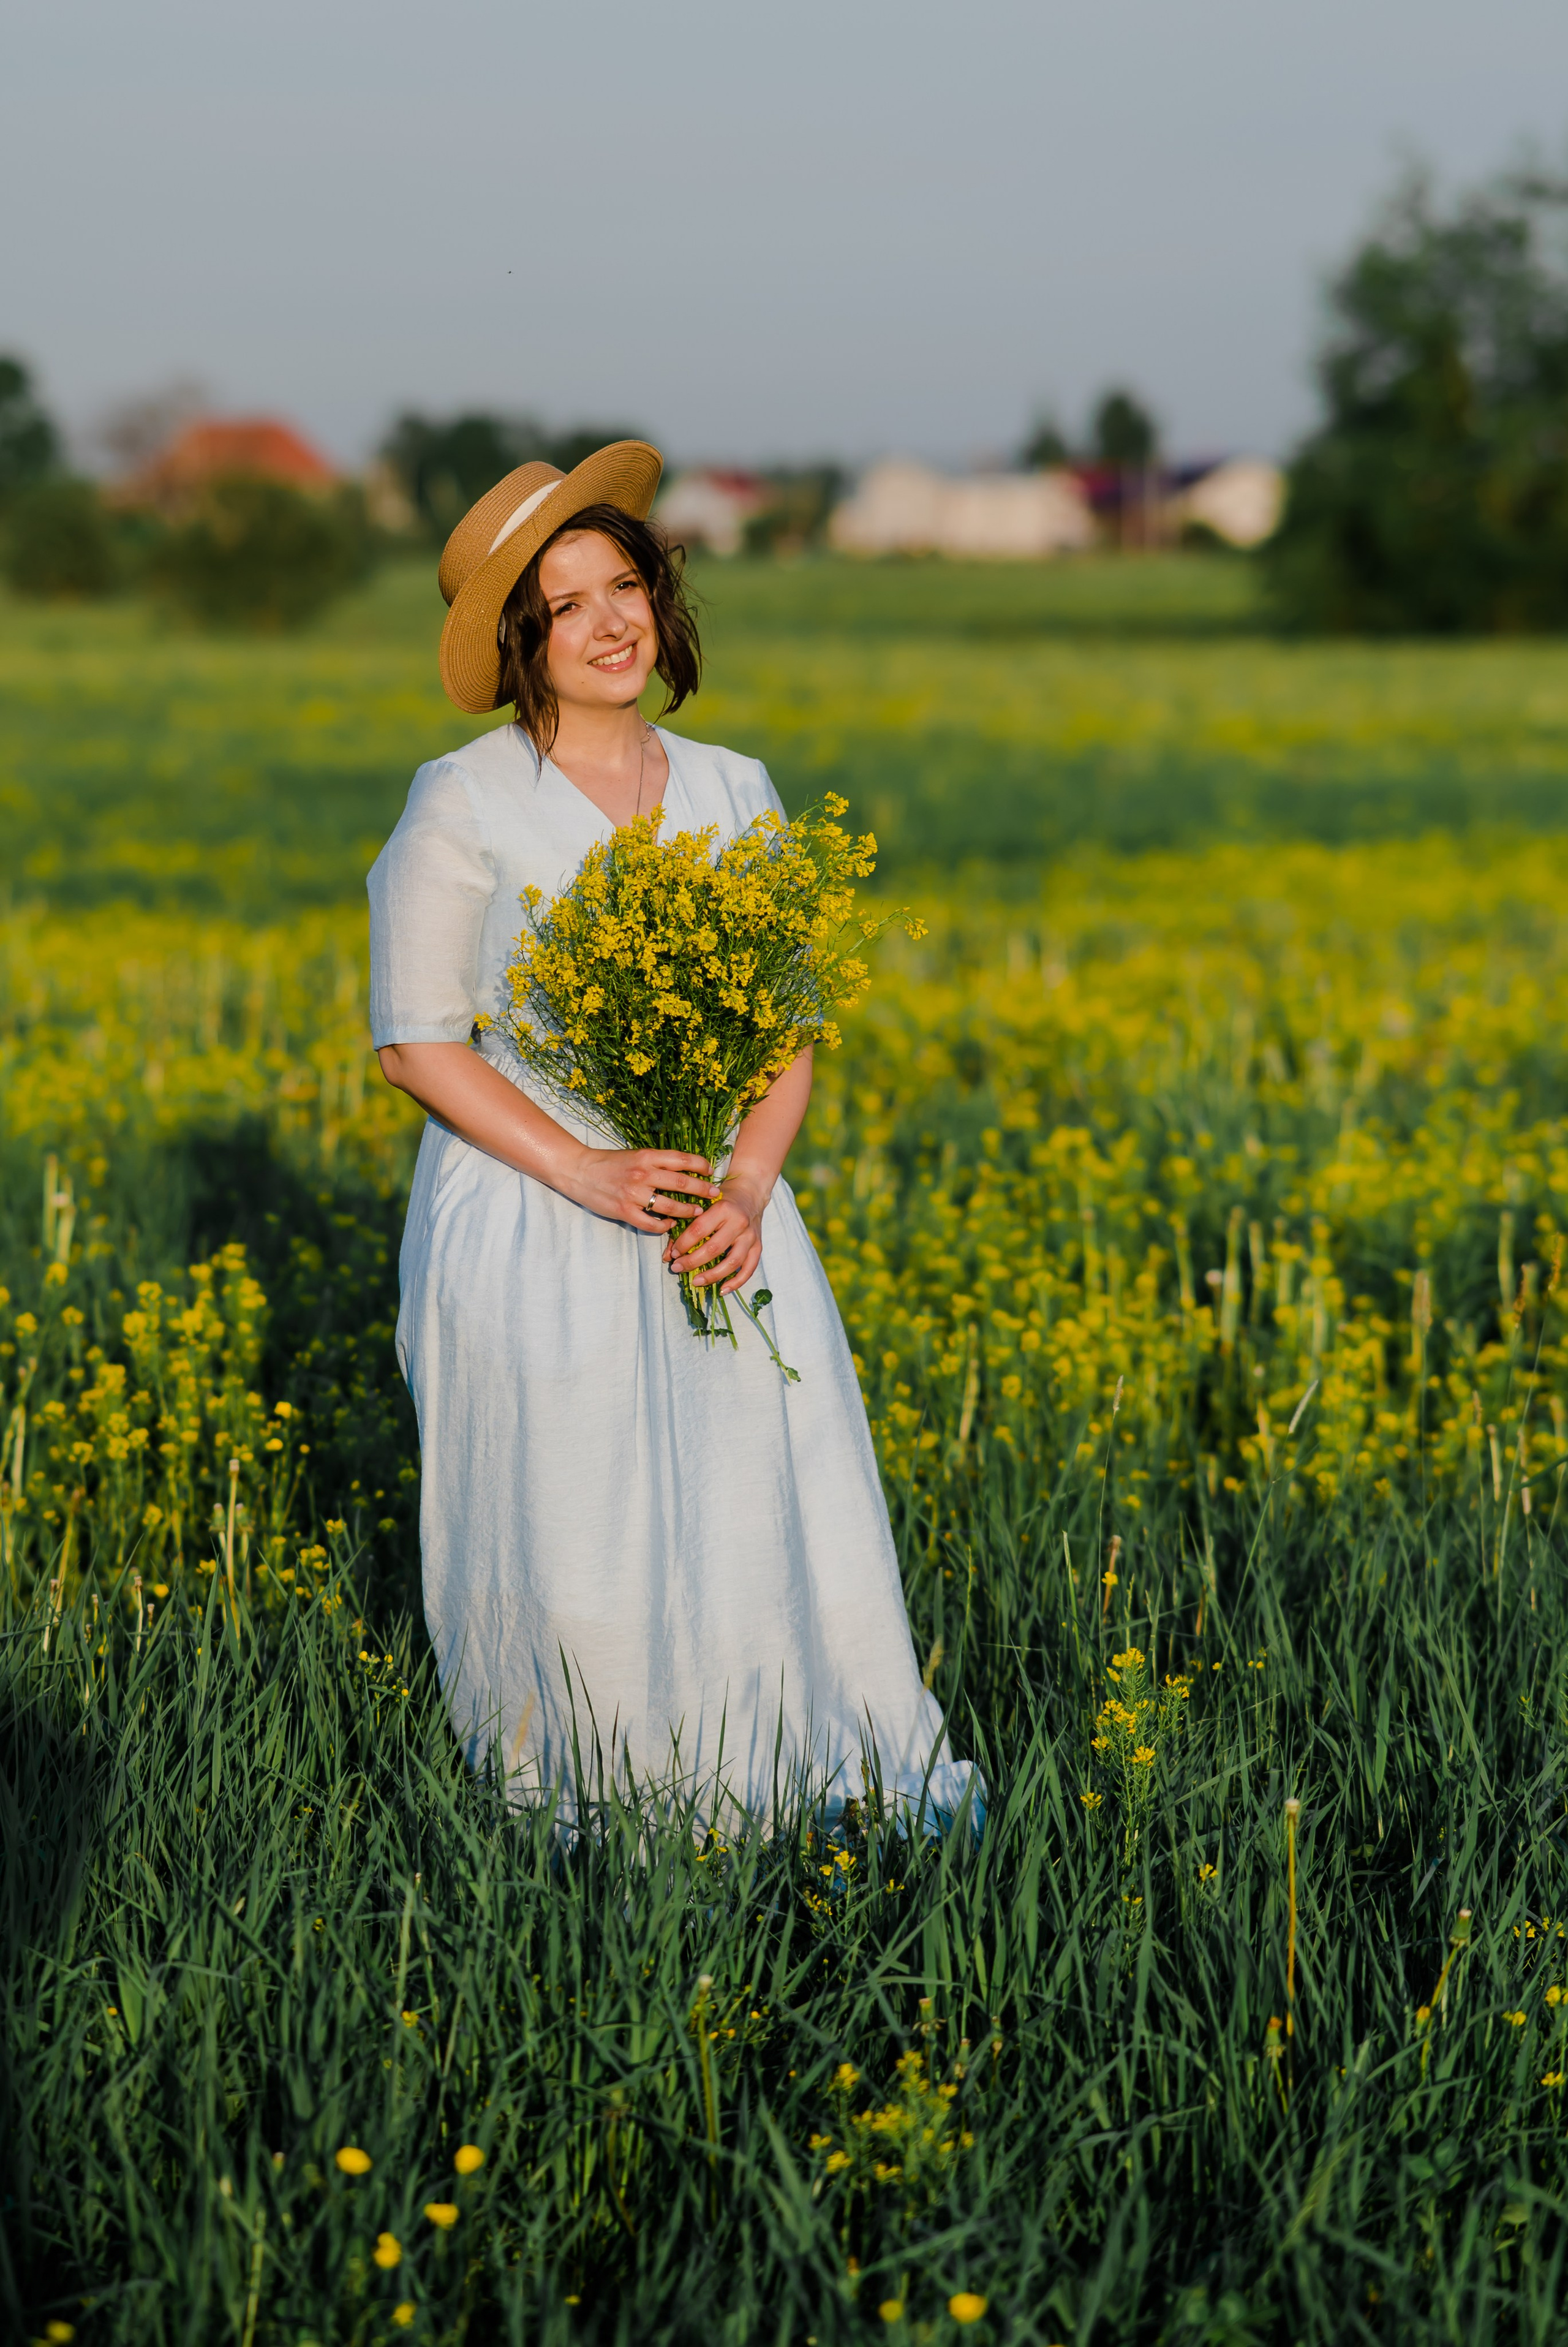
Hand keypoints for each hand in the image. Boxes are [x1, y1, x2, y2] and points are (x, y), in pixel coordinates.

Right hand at [561, 1146, 718, 1232]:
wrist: (578, 1171)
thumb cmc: (608, 1162)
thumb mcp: (634, 1155)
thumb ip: (655, 1162)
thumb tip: (681, 1168)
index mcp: (646, 1156)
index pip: (681, 1159)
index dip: (700, 1165)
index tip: (710, 1170)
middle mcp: (643, 1173)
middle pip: (682, 1183)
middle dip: (702, 1189)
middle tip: (715, 1194)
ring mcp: (634, 1194)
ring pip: (670, 1206)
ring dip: (688, 1211)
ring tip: (698, 1212)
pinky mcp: (624, 1211)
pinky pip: (651, 1223)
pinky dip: (664, 1226)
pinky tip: (670, 1225)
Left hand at [666, 1165, 770, 1294]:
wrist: (750, 1193)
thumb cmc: (722, 1199)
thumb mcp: (703, 1206)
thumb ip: (685, 1228)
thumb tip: (668, 1255)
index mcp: (722, 1208)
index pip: (699, 1230)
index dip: (683, 1245)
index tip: (672, 1254)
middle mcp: (739, 1222)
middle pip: (713, 1248)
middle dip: (692, 1262)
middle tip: (677, 1268)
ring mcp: (750, 1236)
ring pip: (732, 1262)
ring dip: (712, 1275)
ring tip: (696, 1282)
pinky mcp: (758, 1246)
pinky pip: (749, 1269)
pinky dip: (736, 1282)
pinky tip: (722, 1290)